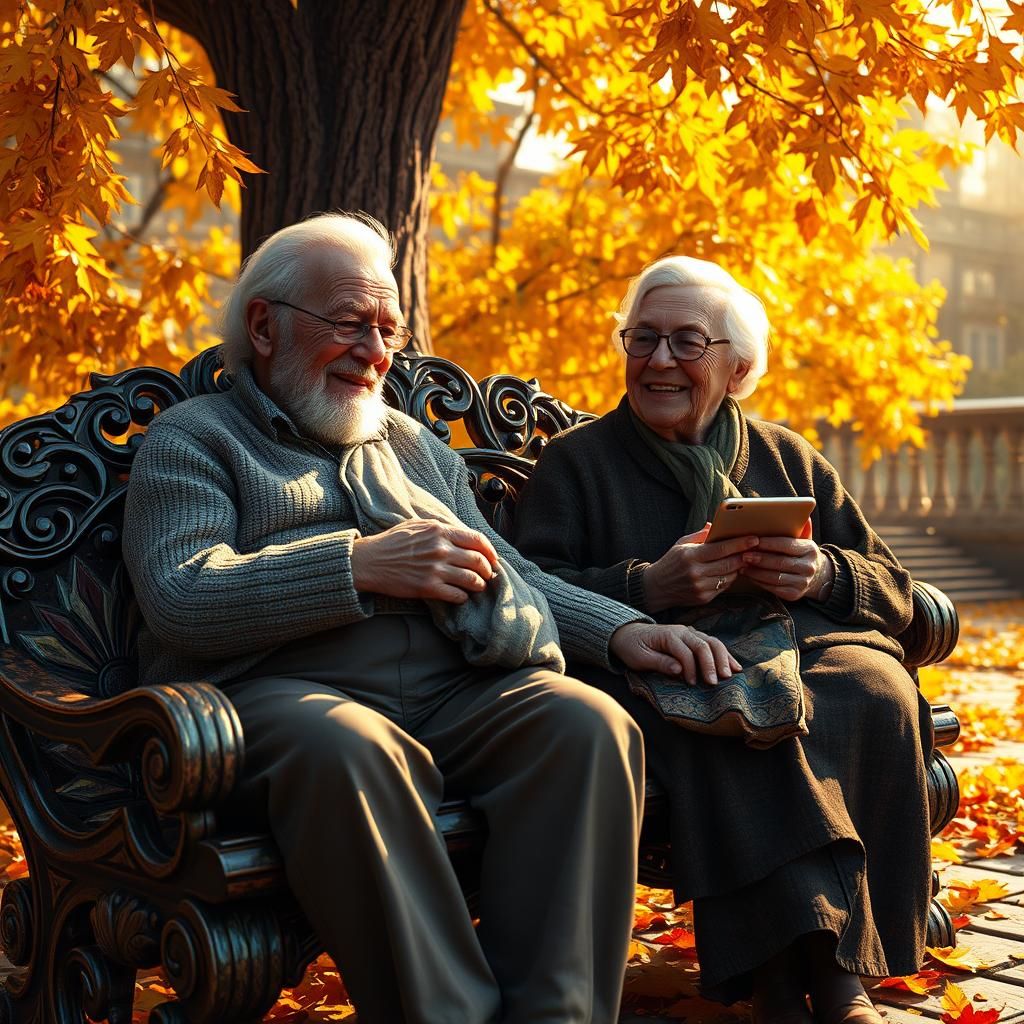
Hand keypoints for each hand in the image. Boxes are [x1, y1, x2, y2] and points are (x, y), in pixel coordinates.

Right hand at [351, 519, 499, 603]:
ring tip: (478, 586)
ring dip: (479, 585)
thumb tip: (462, 535)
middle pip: (479, 561)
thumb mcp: (418, 525)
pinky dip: (463, 597)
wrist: (369, 561)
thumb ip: (441, 529)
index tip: (493, 558)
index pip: (477, 539)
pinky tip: (460, 596)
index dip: (490, 550)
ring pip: (472, 580)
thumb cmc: (392, 542)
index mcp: (440, 531)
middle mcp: (441, 549)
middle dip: (488, 570)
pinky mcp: (428, 587)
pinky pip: (456, 595)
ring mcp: (435, 569)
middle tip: (487, 575)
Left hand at [609, 621, 741, 686]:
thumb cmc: (632, 647)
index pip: (685, 651)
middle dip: (711, 664)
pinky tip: (734, 666)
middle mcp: (682, 631)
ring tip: (731, 675)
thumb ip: (659, 662)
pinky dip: (724, 655)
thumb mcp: (639, 657)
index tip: (691, 684)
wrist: (628, 633)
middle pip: (703, 644)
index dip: (690, 668)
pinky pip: (712, 644)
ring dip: (723, 658)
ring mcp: (689, 632)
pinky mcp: (693, 637)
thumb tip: (679, 670)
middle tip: (716, 682)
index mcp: (668, 635)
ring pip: (712, 642)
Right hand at [643, 523, 760, 610]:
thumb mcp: (681, 544)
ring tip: (743, 559)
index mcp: (690, 556)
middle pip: (729, 564)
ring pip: (730, 577)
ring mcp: (701, 587)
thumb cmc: (670, 562)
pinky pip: (724, 587)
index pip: (721, 549)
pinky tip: (729, 571)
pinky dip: (729, 578)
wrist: (656, 587)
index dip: (739, 544)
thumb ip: (699, 535)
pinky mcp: (704, 598)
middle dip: (744, 556)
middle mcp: (696, 573)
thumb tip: (715, 525)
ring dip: (738, 568)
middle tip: (755, 548)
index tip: (754, 538)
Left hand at [738, 521, 833, 601]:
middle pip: (780, 562)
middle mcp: (808, 567)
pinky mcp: (794, 595)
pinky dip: (759, 581)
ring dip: (756, 571)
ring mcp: (802, 583)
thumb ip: (801, 527)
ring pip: (775, 577)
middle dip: (760, 558)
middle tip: (744, 554)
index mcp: (810, 549)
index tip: (754, 541)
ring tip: (742, 565)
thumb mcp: (804, 539)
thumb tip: (804, 514)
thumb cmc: (802, 553)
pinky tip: (749, 575)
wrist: (817, 577)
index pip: (787, 545)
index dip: (769, 543)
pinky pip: (773, 588)